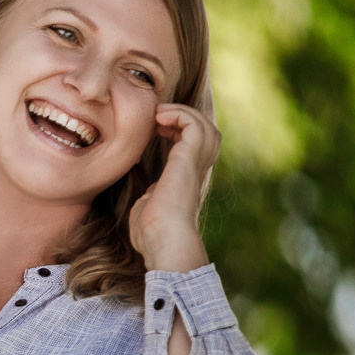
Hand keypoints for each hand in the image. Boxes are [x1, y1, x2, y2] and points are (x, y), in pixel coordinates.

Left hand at [129, 73, 219, 274]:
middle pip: (207, 132)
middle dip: (184, 118)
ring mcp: (195, 164)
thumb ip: (151, 196)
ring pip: (204, 126)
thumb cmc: (151, 234)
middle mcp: (196, 170)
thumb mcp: (148, 208)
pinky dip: (179, 115)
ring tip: (159, 114)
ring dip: (181, 113)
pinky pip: (193, 125)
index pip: (194, 147)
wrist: (162, 241)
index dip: (178, 131)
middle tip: (158, 117)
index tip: (155, 129)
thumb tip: (148, 194)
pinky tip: (159, 119)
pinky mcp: (188, 160)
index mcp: (187, 180)